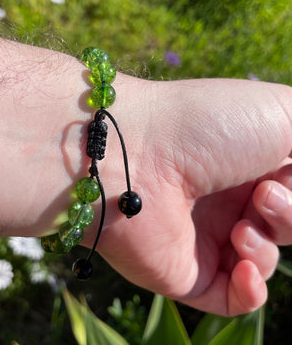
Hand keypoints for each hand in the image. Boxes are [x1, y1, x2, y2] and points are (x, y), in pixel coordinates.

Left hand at [92, 78, 291, 315]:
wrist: (133, 153)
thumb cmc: (206, 123)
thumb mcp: (278, 111)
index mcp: (245, 160)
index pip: (288, 186)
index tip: (284, 171)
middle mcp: (223, 197)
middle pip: (282, 224)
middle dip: (289, 214)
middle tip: (263, 194)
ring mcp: (202, 235)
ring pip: (262, 259)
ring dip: (267, 246)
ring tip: (242, 227)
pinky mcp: (182, 271)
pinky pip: (230, 298)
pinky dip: (250, 291)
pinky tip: (245, 270)